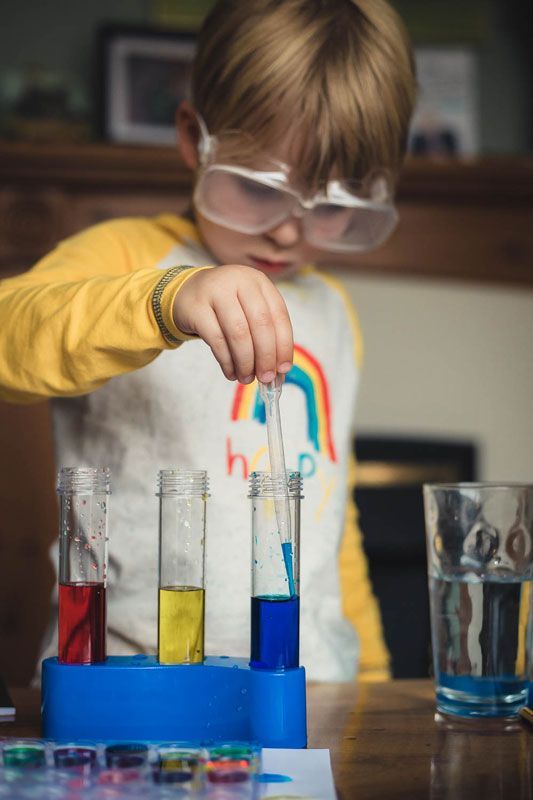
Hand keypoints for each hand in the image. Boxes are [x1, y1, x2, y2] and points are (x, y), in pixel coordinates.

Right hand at [172, 265, 292, 383]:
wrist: (186, 293)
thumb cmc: (226, 306)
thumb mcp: (248, 309)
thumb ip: (265, 335)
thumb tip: (278, 372)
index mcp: (259, 281)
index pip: (279, 315)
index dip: (284, 345)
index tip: (283, 369)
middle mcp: (239, 281)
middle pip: (261, 324)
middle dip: (266, 356)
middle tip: (266, 378)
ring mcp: (216, 291)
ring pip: (239, 333)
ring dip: (246, 362)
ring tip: (246, 378)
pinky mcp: (196, 307)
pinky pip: (216, 340)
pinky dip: (227, 361)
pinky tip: (231, 373)